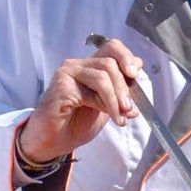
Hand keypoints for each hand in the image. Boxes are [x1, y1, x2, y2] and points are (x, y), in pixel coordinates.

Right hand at [16, 37, 141, 163]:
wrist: (52, 142)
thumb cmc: (76, 124)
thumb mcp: (106, 106)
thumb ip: (119, 90)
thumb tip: (139, 73)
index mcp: (90, 66)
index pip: (111, 47)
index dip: (127, 57)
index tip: (135, 75)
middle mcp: (78, 65)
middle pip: (110, 62)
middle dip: (125, 87)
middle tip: (129, 108)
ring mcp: (68, 73)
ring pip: (103, 75)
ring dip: (116, 98)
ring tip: (121, 117)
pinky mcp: (62, 85)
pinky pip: (91, 90)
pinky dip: (106, 104)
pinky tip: (110, 117)